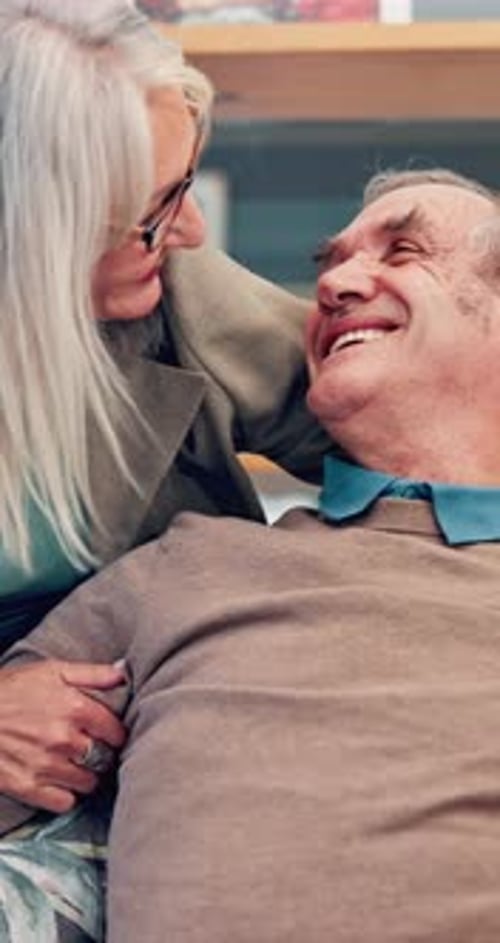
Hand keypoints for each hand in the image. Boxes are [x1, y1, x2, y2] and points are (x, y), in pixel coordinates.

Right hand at [0, 659, 125, 812]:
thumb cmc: (11, 688)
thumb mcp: (52, 670)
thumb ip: (93, 673)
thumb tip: (124, 675)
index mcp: (75, 708)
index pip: (116, 731)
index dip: (115, 733)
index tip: (109, 733)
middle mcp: (64, 739)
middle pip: (105, 758)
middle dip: (101, 754)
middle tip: (92, 749)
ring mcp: (46, 765)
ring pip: (88, 782)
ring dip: (85, 775)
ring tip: (75, 764)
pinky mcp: (27, 787)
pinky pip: (65, 802)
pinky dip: (65, 794)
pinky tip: (58, 780)